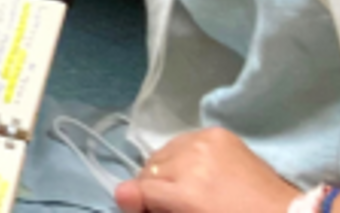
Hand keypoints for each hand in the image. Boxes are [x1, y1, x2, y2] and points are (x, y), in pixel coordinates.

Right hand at [116, 128, 300, 212]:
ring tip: (185, 189)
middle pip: (147, 170)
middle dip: (152, 190)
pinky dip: (183, 157)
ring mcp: (205, 141)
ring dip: (166, 172)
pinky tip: (199, 173)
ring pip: (162, 154)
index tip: (145, 212)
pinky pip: (183, 142)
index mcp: (187, 192)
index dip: (135, 205)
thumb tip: (121, 194)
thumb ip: (156, 208)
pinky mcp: (218, 133)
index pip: (138, 190)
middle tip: (171, 207)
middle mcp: (191, 159)